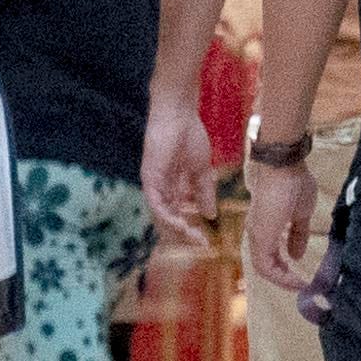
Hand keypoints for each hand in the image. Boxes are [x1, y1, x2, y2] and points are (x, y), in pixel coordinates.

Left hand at [141, 92, 223, 244]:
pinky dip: (168, 217)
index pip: (179, 216)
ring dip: (177, 230)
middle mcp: (162, 190)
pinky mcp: (149, 179)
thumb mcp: (202, 171)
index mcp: (174, 188)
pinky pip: (157, 204)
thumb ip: (204, 193)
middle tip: (200, 245)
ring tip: (193, 238)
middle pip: (169, 220)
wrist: (180, 116)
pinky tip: (181, 225)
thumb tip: (210, 215)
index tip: (206, 242)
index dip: (191, 230)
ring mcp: (155, 185)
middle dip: (184, 235)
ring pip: (162, 216)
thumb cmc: (190, 136)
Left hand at [241, 151, 322, 302]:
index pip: (269, 256)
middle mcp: (256, 232)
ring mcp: (256, 234)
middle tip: (301, 286)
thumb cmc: (293, 182)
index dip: (284, 271)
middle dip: (283, 278)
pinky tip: (296, 280)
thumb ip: (298, 235)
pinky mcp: (260, 236)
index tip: (301, 279)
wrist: (284, 164)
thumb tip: (297, 255)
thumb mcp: (301, 214)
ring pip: (263, 268)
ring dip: (282, 280)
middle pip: (265, 265)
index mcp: (264, 226)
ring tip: (300, 285)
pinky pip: (266, 266)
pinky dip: (280, 276)